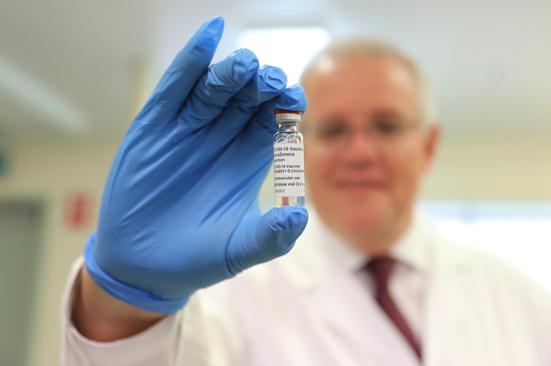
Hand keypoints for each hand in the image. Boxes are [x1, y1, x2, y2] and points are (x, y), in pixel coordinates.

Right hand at [84, 17, 307, 313]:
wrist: (145, 267)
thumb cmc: (198, 258)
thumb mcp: (239, 249)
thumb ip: (271, 235)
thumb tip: (300, 215)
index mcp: (250, 156)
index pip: (273, 118)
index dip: (285, 106)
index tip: (295, 102)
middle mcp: (223, 135)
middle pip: (249, 96)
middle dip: (263, 84)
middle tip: (272, 82)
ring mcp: (190, 127)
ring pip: (216, 87)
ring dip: (232, 72)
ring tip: (246, 66)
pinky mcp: (156, 126)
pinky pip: (176, 87)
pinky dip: (191, 62)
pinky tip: (207, 37)